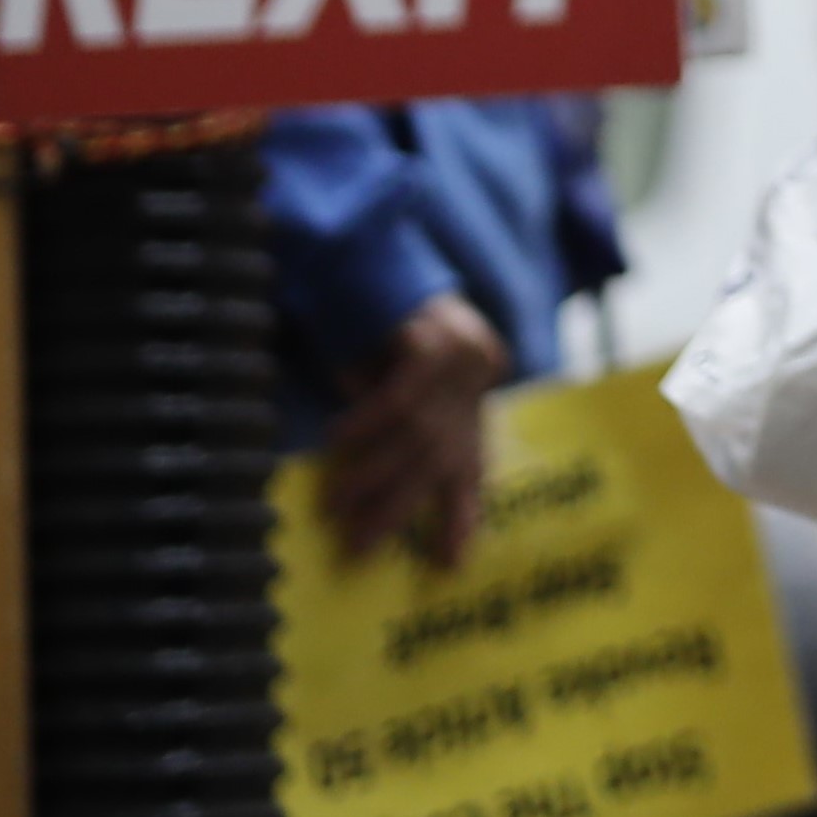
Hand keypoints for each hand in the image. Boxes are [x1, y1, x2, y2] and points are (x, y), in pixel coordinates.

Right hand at [317, 293, 508, 566]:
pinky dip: (368, 423)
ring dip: (373, 474)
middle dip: (398, 506)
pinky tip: (337, 444)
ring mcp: (463, 349)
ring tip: (336, 506)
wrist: (355, 253)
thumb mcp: (389, 386)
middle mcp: (479, 368)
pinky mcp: (437, 334)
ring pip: (419, 432)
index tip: (449, 564)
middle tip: (358, 546)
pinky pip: (403, 395)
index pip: (472, 460)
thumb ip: (401, 436)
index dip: (460, 514)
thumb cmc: (367, 326)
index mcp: (476, 385)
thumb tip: (379, 508)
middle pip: (441, 454)